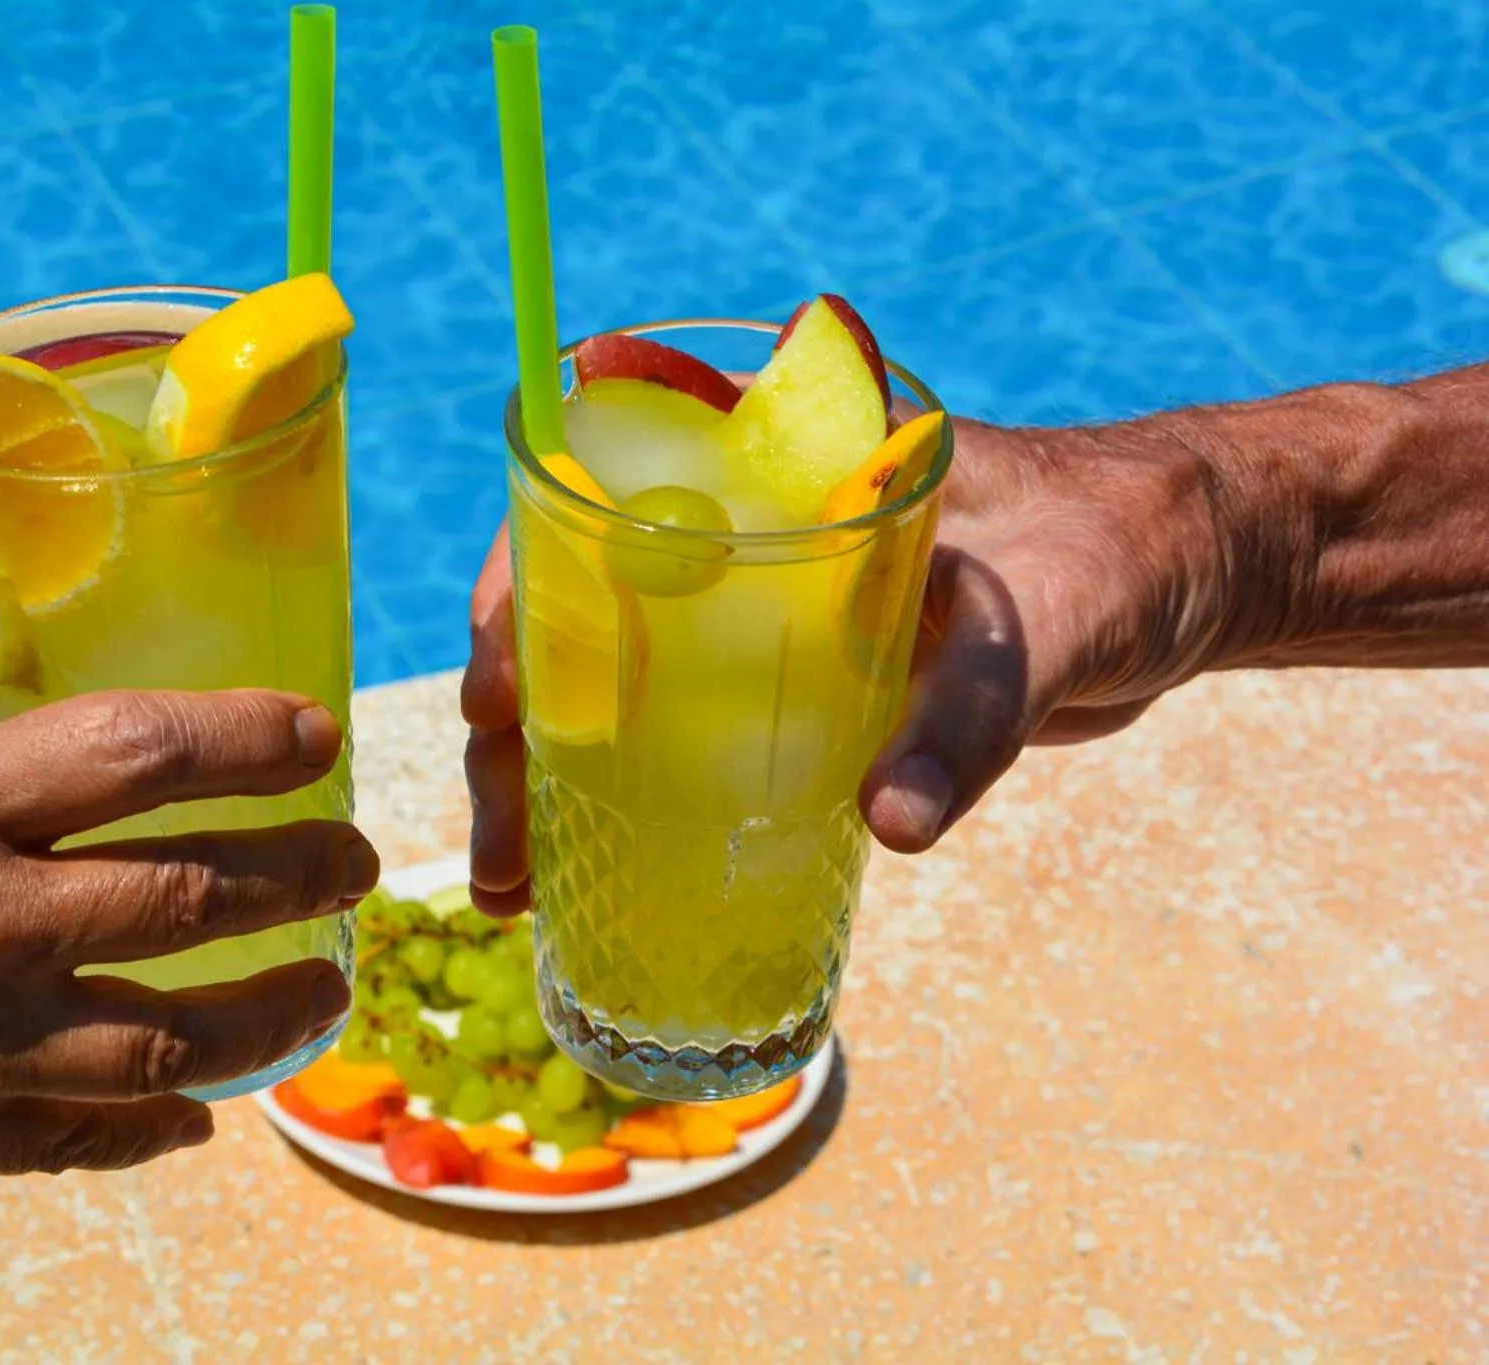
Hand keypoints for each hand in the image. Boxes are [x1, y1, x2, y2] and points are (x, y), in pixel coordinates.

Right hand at [0, 686, 370, 1201]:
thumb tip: (35, 713)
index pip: (139, 753)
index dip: (249, 739)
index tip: (317, 735)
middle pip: (190, 895)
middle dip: (301, 874)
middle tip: (357, 861)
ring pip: (176, 1035)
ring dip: (275, 1008)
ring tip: (329, 983)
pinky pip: (92, 1134)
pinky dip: (164, 1122)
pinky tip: (209, 1109)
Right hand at [461, 416, 1239, 906]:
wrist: (1192, 576)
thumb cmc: (1125, 547)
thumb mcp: (1048, 615)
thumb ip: (975, 707)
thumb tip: (887, 824)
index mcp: (779, 456)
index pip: (597, 493)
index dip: (518, 588)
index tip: (494, 692)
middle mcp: (747, 527)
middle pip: (576, 609)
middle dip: (513, 722)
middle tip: (497, 841)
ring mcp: (764, 608)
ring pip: (612, 678)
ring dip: (545, 775)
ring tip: (512, 883)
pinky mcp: (797, 679)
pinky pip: (679, 730)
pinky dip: (623, 798)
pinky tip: (582, 874)